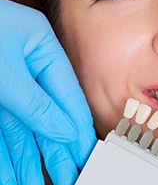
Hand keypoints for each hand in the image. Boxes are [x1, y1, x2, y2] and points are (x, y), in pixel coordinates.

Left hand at [0, 0, 96, 183]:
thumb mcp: (5, 71)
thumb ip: (36, 104)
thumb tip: (64, 131)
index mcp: (42, 49)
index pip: (69, 94)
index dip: (78, 125)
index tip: (84, 151)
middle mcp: (28, 67)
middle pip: (49, 115)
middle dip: (57, 149)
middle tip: (68, 174)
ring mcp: (8, 84)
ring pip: (24, 128)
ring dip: (30, 158)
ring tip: (38, 182)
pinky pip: (0, 131)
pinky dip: (6, 154)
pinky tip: (13, 173)